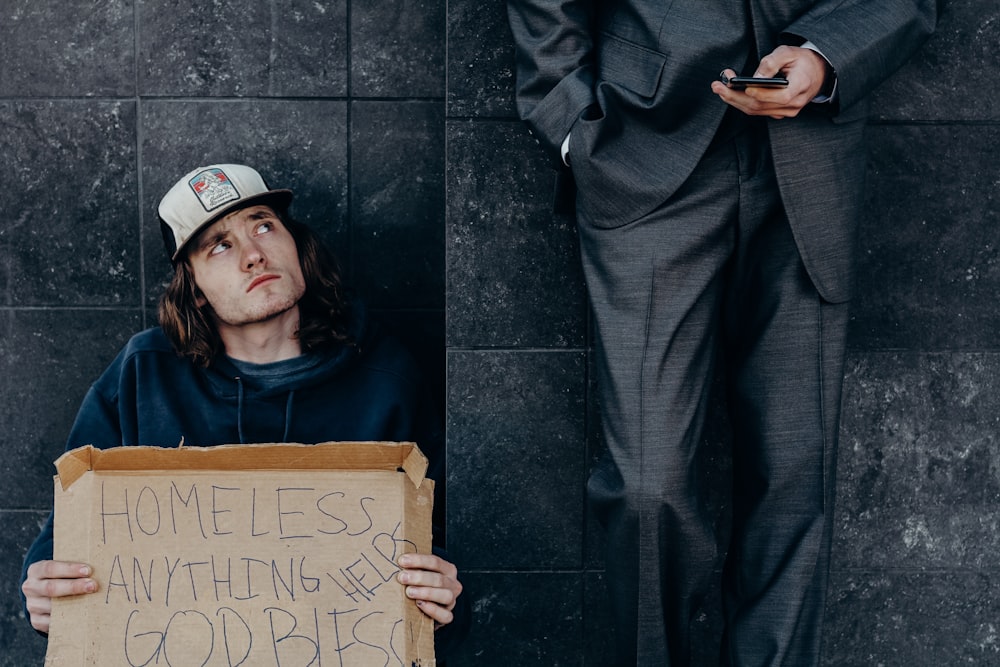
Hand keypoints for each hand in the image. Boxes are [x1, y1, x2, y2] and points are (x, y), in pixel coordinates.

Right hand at [21, 560, 98, 633]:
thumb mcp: (65, 566)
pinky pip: (52, 622)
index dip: (69, 569)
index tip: (88, 570)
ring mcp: (33, 605)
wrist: (48, 591)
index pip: (50, 568)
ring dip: (73, 604)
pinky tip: (82, 615)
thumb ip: (77, 564)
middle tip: (93, 586)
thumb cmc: (64, 575)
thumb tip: (102, 560)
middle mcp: (31, 587)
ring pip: (52, 606)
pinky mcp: (37, 620)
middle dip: (74, 587)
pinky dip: (67, 618)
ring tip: (92, 601)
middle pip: (51, 588)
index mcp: (36, 570)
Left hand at [396, 553, 462, 628]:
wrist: (426, 606)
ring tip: (409, 591)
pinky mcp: (447, 616)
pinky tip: (419, 604)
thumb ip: (413, 567)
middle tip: (402, 577)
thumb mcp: (420, 573)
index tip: (402, 561)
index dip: (418, 560)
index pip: (436, 562)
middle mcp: (453, 584)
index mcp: (448, 570)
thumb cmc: (420, 585)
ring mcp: (451, 601)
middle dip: (419, 577)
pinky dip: (433, 610)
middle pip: (439, 579)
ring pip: (446, 596)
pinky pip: (445, 615)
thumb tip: (397, 560)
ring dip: (426, 592)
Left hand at [711, 45, 829, 118]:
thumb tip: (755, 77)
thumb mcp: (789, 52)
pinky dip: (742, 102)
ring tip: (719, 87)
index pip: (781, 96)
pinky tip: (731, 93)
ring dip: (735, 100)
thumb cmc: (802, 60)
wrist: (817, 73)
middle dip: (735, 97)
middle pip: (761, 106)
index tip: (744, 87)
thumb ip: (773, 62)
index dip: (761, 94)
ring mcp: (787, 111)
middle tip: (717, 86)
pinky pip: (758, 111)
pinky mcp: (779, 113)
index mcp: (801, 86)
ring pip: (756, 110)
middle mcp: (794, 103)